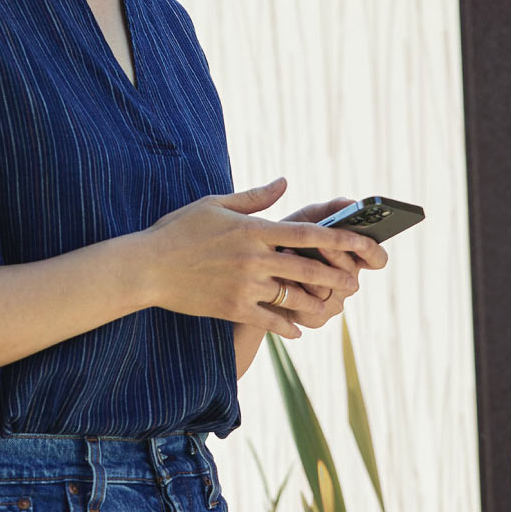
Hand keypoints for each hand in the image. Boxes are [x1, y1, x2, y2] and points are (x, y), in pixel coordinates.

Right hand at [139, 178, 383, 338]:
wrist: (147, 266)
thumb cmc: (179, 230)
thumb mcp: (215, 204)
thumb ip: (254, 196)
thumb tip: (284, 182)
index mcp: (254, 229)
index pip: (307, 232)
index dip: (340, 238)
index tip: (363, 242)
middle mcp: (255, 257)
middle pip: (309, 267)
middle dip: (338, 275)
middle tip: (355, 282)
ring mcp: (245, 285)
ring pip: (294, 296)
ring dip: (317, 302)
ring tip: (331, 305)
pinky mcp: (233, 308)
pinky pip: (271, 320)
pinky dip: (288, 326)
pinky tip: (298, 329)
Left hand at [268, 196, 388, 328]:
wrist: (255, 268)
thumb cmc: (287, 239)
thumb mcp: (306, 219)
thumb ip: (330, 210)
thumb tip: (351, 202)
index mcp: (353, 257)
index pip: (377, 258)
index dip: (372, 250)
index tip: (361, 239)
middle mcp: (349, 281)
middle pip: (351, 272)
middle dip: (334, 255)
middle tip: (320, 241)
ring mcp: (334, 301)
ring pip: (329, 288)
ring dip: (308, 269)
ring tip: (288, 250)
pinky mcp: (316, 317)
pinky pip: (311, 306)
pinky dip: (294, 288)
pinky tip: (281, 275)